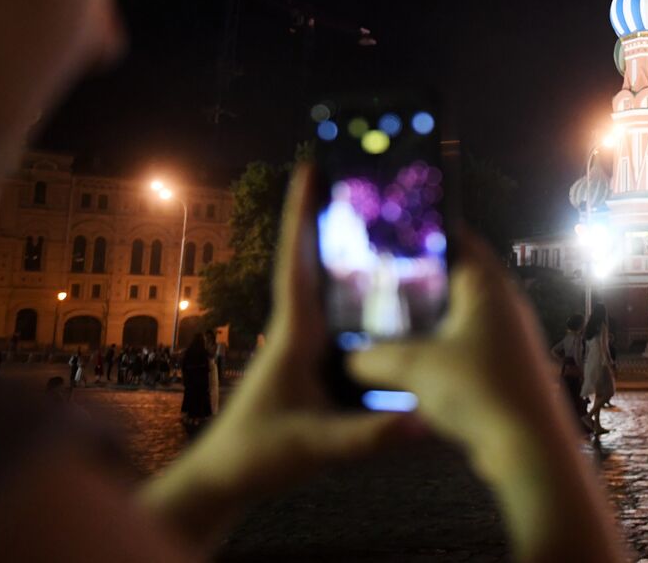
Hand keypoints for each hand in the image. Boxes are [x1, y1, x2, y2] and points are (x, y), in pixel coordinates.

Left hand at [140, 164, 426, 548]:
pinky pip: (338, 313)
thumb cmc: (257, 457)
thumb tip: (422, 420)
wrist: (226, 481)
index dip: (302, 214)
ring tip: (372, 213)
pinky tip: (384, 286)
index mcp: (293, 334)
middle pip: (313, 259)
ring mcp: (304, 345)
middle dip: (327, 215)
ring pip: (326, 284)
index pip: (298, 262)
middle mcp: (297, 330)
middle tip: (348, 171)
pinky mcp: (312, 363)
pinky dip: (357, 289)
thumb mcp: (313, 447)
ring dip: (342, 248)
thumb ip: (366, 436)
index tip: (309, 167)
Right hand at [347, 200, 627, 561]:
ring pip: (457, 315)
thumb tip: (345, 359)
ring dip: (425, 319)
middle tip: (374, 277)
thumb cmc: (480, 391)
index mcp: (487, 285)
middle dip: (416, 279)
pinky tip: (407, 361)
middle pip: (454, 278)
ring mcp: (506, 337)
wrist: (527, 448)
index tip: (389, 230)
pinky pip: (463, 347)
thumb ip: (372, 357)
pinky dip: (437, 349)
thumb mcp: (414, 368)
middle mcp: (502, 304)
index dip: (423, 232)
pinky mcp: (503, 368)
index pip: (457, 239)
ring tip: (381, 319)